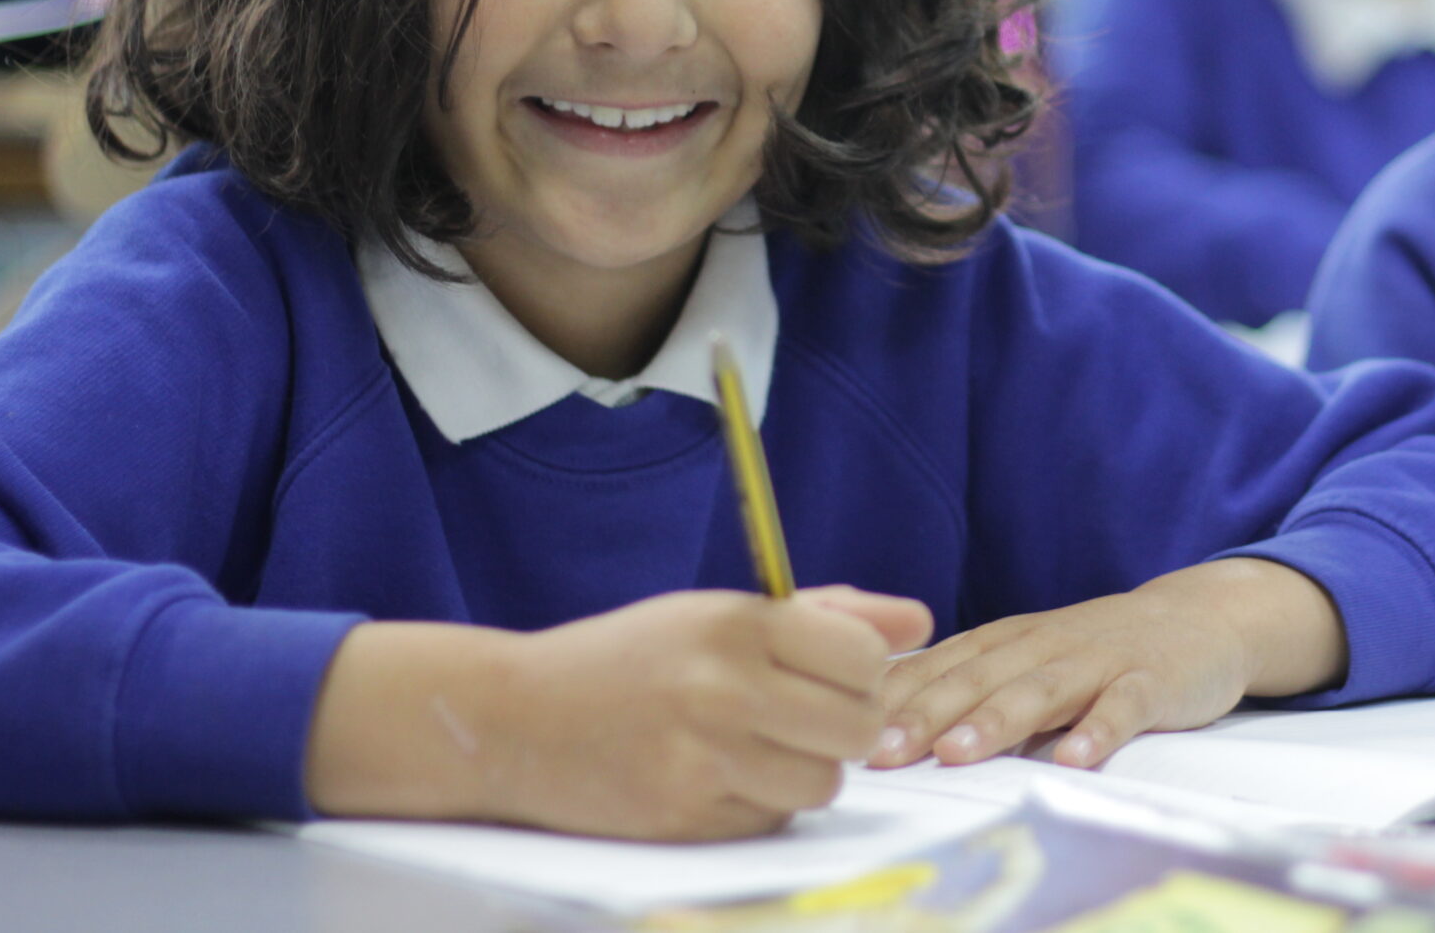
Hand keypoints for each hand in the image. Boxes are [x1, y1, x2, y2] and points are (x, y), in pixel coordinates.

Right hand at [306, 584, 931, 840]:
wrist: (514, 719)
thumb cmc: (630, 657)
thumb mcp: (721, 613)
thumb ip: (829, 613)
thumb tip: (919, 622)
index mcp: (737, 624)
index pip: (866, 659)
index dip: (869, 672)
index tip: (840, 674)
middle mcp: (723, 690)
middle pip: (857, 728)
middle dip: (848, 725)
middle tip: (808, 714)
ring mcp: (703, 760)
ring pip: (823, 785)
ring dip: (808, 771)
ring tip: (763, 745)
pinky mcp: (684, 820)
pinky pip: (772, 821)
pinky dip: (762, 803)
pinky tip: (720, 776)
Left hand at [871, 558, 1344, 770]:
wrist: (1199, 617)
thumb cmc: (1097, 649)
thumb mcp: (1028, 654)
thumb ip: (968, 680)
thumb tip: (880, 716)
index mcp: (1008, 641)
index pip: (940, 666)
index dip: (893, 700)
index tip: (846, 732)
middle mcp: (1044, 645)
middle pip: (978, 678)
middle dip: (927, 715)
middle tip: (884, 752)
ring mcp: (1099, 661)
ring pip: (1041, 690)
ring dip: (997, 720)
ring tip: (959, 754)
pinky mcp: (1150, 681)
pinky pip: (1122, 707)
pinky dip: (1099, 730)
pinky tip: (1075, 759)